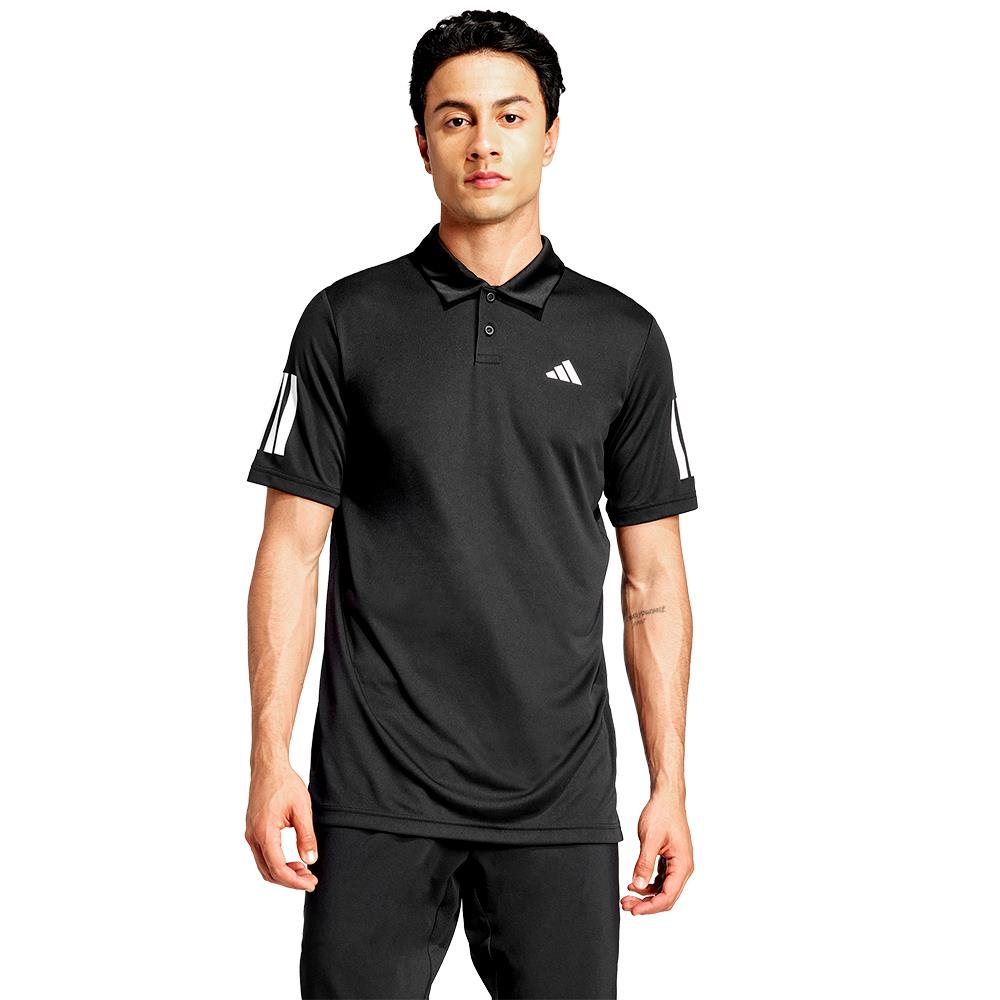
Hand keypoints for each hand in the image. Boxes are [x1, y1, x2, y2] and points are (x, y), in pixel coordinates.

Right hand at [245, 763, 318, 890]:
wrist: (268, 766)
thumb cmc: (284, 783)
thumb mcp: (302, 809)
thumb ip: (306, 836)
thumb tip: (310, 860)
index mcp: (264, 832)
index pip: (278, 868)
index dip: (295, 881)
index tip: (311, 883)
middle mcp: (253, 836)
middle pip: (269, 872)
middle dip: (290, 880)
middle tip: (310, 880)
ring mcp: (250, 834)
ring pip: (264, 865)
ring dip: (283, 873)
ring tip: (304, 871)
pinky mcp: (252, 830)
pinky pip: (262, 855)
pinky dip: (276, 863)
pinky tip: (292, 860)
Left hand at [622, 791, 693, 914]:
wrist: (666, 797)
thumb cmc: (662, 813)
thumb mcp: (649, 838)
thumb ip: (644, 863)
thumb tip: (638, 885)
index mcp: (683, 865)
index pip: (668, 896)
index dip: (650, 907)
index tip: (634, 910)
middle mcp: (683, 868)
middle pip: (666, 896)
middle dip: (646, 904)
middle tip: (626, 904)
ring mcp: (678, 864)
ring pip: (663, 889)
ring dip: (646, 896)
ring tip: (627, 897)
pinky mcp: (670, 860)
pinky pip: (661, 880)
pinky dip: (648, 885)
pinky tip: (635, 884)